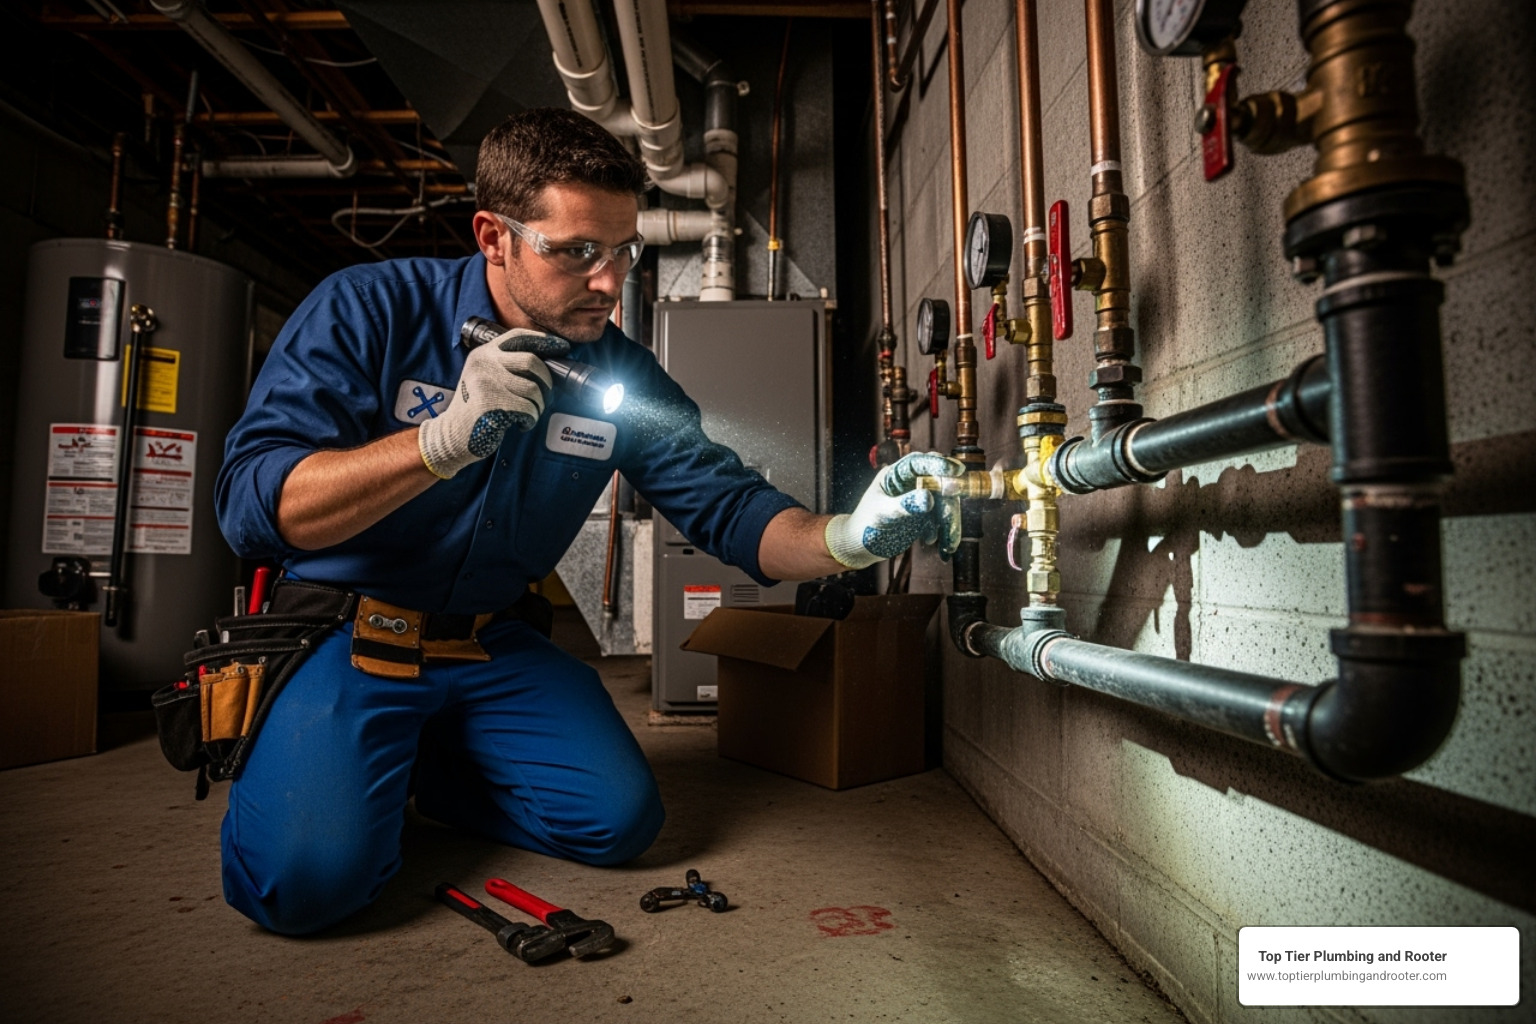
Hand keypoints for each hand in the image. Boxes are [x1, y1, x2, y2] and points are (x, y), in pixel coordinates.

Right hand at [418, 328, 570, 478]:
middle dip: (547, 381)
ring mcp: (486, 383)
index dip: (544, 340)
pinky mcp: (491, 405)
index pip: (518, 336)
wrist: (452, 434)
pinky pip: (528, 409)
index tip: (562, 347)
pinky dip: (530, 419)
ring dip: (538, 405)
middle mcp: (483, 363)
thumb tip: (549, 363)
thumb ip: (508, 366)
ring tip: (528, 413)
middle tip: (545, 396)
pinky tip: (520, 423)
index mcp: (483, 353)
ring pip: (533, 389)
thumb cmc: (476, 407)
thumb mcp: (484, 376)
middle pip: (532, 361)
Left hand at [823, 451, 964, 568]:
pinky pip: (942, 519)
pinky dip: (946, 532)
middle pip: (939, 484)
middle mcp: (910, 483)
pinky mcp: (925, 514)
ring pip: (944, 504)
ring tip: (948, 544)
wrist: (859, 547)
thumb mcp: (883, 515)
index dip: (938, 464)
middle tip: (952, 518)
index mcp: (895, 475)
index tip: (956, 470)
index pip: (919, 462)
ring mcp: (919, 498)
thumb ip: (904, 505)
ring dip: (950, 523)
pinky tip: (940, 546)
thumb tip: (928, 498)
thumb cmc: (864, 526)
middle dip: (949, 502)